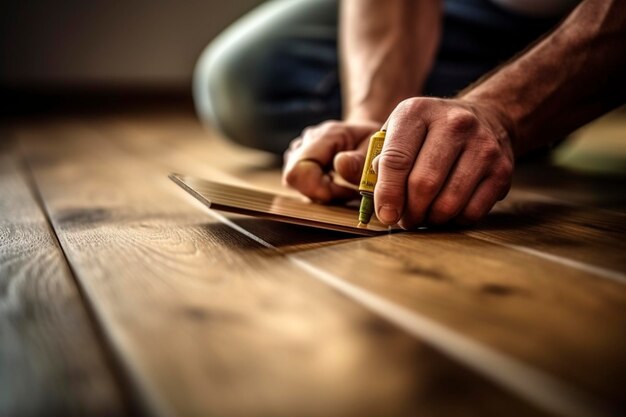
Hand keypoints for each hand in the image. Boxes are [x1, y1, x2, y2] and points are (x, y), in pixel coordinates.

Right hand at [282, 119, 380, 201]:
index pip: (300, 169)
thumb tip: (340, 165)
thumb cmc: (374, 142)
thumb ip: (361, 160)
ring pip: (296, 183)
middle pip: (294, 178)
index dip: (319, 190)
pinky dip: (318, 191)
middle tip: (348, 191)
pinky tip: (335, 184)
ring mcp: (298, 151)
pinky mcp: (297, 162)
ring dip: (320, 192)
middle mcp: (306, 141)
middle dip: (321, 193)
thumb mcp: (377, 149)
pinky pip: (300, 184)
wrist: (367, 135)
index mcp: (326, 135)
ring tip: (344, 187)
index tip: (348, 192)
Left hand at [373, 97, 513, 227]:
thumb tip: (374, 194)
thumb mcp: (398, 132)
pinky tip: (446, 212)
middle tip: (405, 220)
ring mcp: (482, 146)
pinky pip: (472, 212)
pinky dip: (454, 221)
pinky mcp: (502, 169)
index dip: (387, 194)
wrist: (484, 118)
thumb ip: (378, 160)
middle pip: (423, 184)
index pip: (396, 160)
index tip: (385, 215)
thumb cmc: (428, 134)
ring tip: (423, 216)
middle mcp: (454, 124)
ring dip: (431, 220)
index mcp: (418, 112)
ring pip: (449, 203)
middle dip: (409, 212)